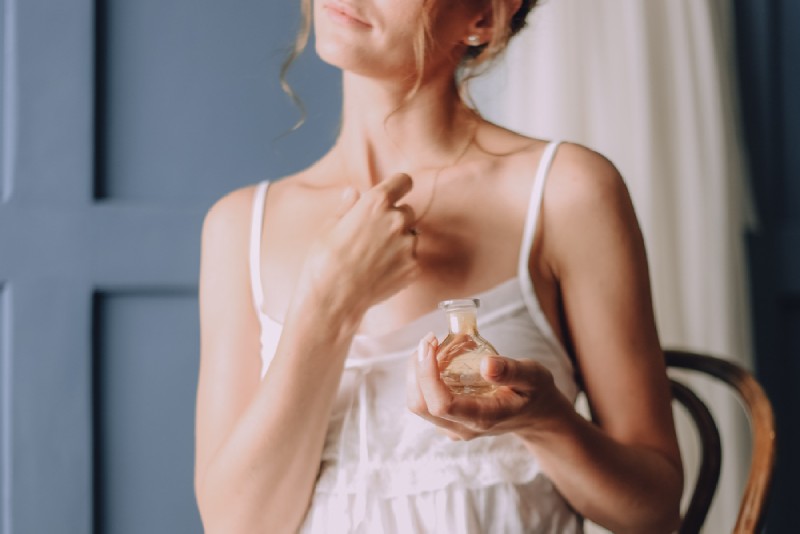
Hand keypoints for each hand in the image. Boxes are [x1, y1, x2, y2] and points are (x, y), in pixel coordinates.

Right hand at [299, 173, 420, 314]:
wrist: (333, 298)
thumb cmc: (325, 260)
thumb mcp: (329, 226)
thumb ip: (347, 207)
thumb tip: (353, 193)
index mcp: (376, 203)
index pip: (403, 181)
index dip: (399, 186)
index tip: (396, 192)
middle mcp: (397, 220)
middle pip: (407, 211)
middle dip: (395, 219)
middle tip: (375, 236)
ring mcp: (408, 245)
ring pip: (411, 236)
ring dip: (400, 242)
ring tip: (375, 258)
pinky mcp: (413, 268)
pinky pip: (412, 259)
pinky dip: (401, 263)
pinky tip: (381, 272)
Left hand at [407, 333, 569, 440]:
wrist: (536, 416)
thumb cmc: (535, 392)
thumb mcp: (533, 376)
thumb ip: (511, 371)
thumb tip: (485, 364)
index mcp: (483, 418)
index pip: (441, 404)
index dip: (427, 374)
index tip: (430, 342)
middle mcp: (463, 428)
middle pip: (420, 404)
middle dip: (417, 368)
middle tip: (430, 339)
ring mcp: (453, 429)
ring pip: (417, 403)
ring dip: (416, 372)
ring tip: (433, 347)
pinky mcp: (447, 424)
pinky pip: (423, 402)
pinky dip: (422, 379)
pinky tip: (437, 361)